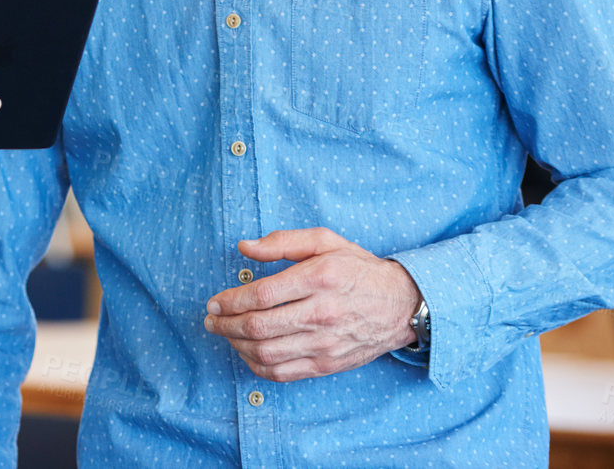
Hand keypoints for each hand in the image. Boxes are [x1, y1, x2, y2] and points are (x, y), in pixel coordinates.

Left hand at [203, 227, 421, 382]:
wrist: (402, 304)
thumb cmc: (359, 269)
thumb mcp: (325, 241)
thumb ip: (283, 241)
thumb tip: (245, 247)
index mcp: (318, 278)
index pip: (261, 295)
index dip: (230, 301)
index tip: (214, 302)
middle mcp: (321, 313)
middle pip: (259, 326)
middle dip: (225, 325)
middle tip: (211, 320)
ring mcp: (325, 343)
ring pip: (267, 353)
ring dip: (236, 346)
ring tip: (225, 334)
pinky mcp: (328, 364)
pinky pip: (283, 373)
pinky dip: (257, 366)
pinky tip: (247, 353)